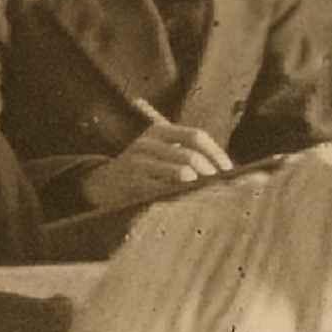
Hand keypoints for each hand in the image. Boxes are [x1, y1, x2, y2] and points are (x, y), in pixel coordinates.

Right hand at [81, 123, 235, 210]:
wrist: (102, 184)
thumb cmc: (143, 170)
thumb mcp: (160, 154)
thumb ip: (185, 156)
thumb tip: (224, 170)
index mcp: (160, 131)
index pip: (196, 136)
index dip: (216, 152)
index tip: (229, 169)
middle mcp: (148, 142)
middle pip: (189, 153)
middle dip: (209, 170)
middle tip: (221, 184)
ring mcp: (139, 161)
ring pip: (179, 171)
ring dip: (199, 183)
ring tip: (209, 191)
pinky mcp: (134, 182)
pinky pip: (164, 188)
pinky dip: (182, 194)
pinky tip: (189, 200)